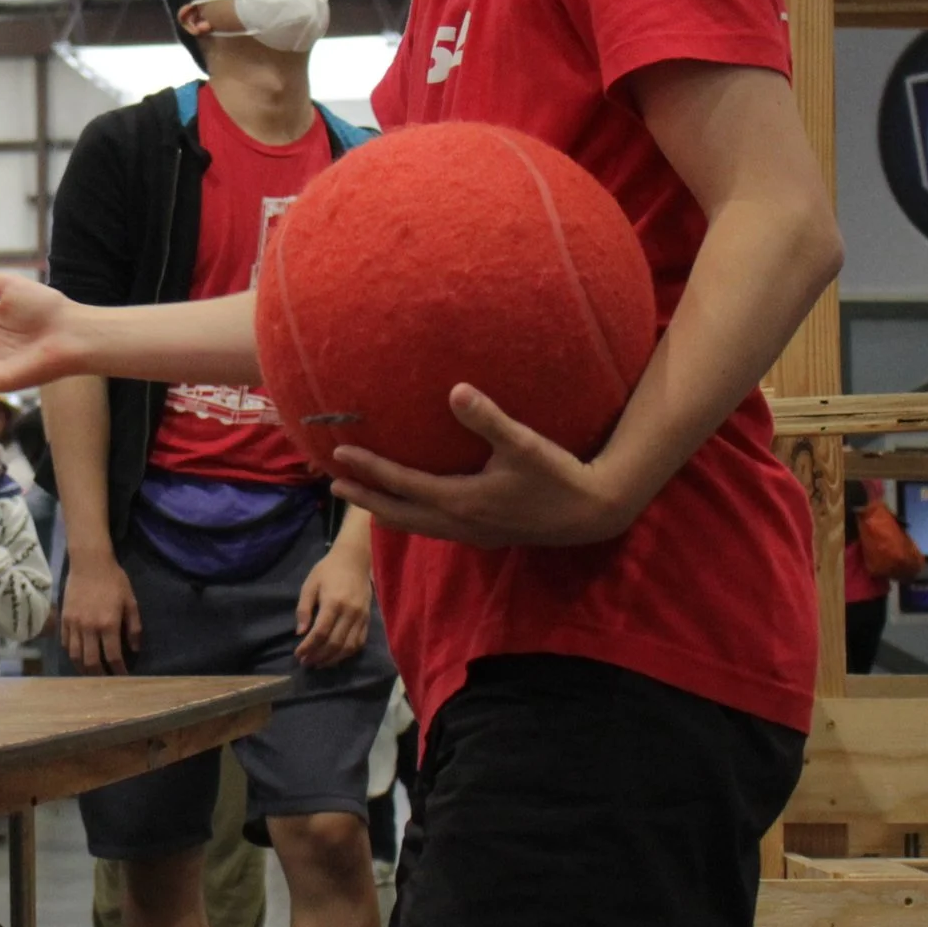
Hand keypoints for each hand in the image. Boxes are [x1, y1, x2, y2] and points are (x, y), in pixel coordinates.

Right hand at [60, 551, 139, 674]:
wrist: (89, 562)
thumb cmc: (114, 580)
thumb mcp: (131, 602)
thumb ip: (134, 627)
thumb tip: (135, 648)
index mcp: (108, 624)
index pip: (113, 656)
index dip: (119, 670)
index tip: (123, 677)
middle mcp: (89, 628)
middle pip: (91, 661)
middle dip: (100, 675)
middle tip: (106, 681)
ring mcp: (74, 624)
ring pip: (75, 655)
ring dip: (83, 669)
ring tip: (90, 674)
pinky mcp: (63, 619)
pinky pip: (65, 642)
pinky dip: (71, 653)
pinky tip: (78, 656)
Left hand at [293, 542, 372, 668]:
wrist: (354, 560)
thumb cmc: (328, 571)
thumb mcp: (310, 585)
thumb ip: (304, 609)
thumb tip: (300, 633)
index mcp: (333, 602)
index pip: (320, 632)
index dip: (308, 647)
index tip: (298, 655)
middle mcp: (350, 612)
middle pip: (335, 643)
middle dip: (319, 656)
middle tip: (306, 663)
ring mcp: (361, 617)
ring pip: (349, 647)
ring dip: (333, 659)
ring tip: (319, 664)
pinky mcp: (368, 620)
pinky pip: (359, 642)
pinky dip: (347, 653)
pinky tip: (336, 657)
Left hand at [329, 385, 636, 549]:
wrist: (594, 513)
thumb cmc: (559, 475)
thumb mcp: (524, 444)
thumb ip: (488, 418)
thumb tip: (455, 389)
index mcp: (461, 501)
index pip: (402, 484)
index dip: (370, 469)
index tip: (340, 454)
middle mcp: (460, 523)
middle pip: (399, 513)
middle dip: (365, 497)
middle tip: (333, 483)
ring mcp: (472, 534)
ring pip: (416, 525)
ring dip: (387, 510)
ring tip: (362, 499)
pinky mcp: (485, 536)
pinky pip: (434, 528)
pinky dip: (412, 517)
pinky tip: (412, 508)